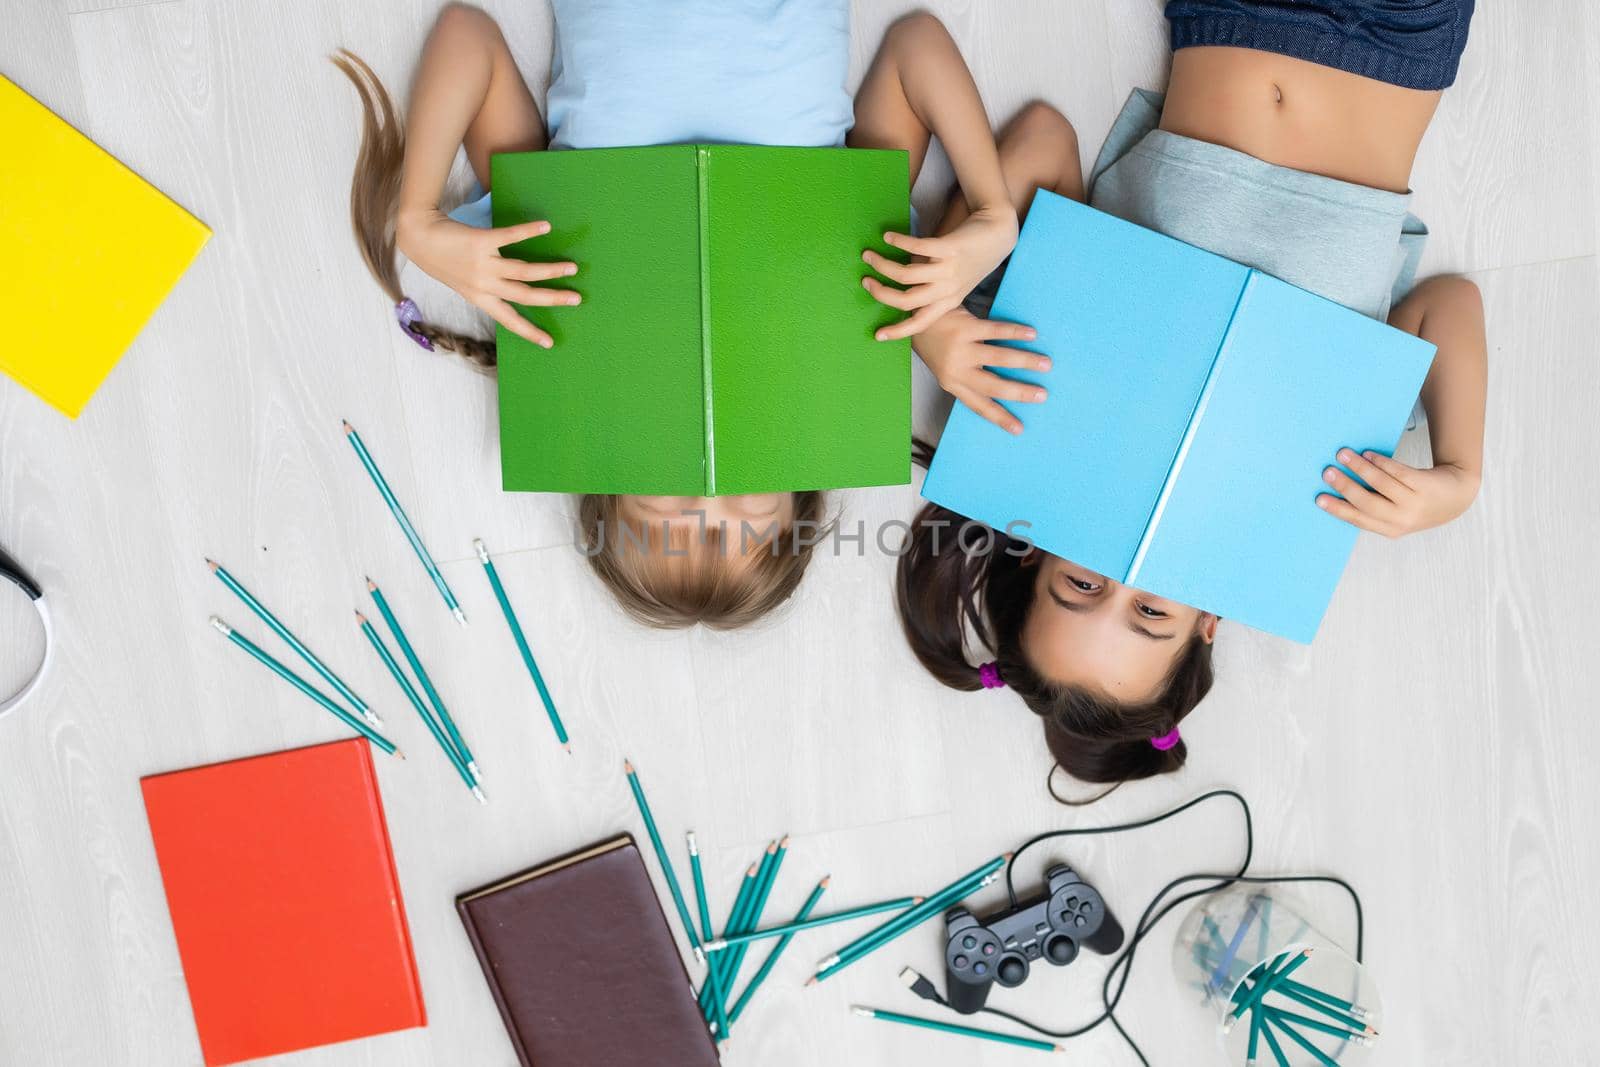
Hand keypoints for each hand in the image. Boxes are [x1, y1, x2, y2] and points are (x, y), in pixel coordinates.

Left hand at [396, 209, 578, 348]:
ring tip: (571, 267)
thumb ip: (484, 288)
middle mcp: (483, 285)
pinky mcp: (480, 241)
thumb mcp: (462, 282)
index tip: (549, 343)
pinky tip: (545, 226)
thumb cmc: (441, 260)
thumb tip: (510, 288)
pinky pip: (510, 236)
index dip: (529, 332)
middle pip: (524, 296)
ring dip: (550, 270)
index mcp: (479, 298)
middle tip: (576, 299)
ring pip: (523, 271)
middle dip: (552, 299)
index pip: (509, 319)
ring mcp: (482, 264)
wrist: (417, 237)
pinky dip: (529, 231)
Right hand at [861, 204, 1018, 340]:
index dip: (898, 331)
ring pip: (906, 275)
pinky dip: (898, 241)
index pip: (920, 323)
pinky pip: (917, 247)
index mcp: (949, 302)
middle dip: (880, 293)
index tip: (877, 335)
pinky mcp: (950, 247)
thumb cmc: (974, 258)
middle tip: (865, 281)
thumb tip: (901, 289)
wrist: (999, 233)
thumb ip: (933, 289)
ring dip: (882, 264)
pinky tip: (888, 236)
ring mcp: (949, 269)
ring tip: (869, 255)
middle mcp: (947, 289)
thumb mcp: (957, 282)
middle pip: (905, 300)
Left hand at [913, 307, 1047, 434]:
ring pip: (999, 357)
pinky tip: (1032, 334)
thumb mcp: (947, 370)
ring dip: (1025, 361)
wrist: (916, 319)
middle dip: (1019, 392)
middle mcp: (955, 369)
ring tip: (1046, 364)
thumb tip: (1003, 394)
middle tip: (1042, 395)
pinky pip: (995, 331)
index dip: (999, 418)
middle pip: (992, 385)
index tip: (1019, 428)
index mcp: (952, 384)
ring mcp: (960, 348)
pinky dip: (1016, 332)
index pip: (978, 405)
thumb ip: (969, 381)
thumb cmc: (938, 347)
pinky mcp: (965, 327)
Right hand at [1316, 449, 1480, 537]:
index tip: (1319, 499)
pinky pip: (1398, 471)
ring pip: (1381, 483)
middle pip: (1367, 501)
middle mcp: (1403, 519)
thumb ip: (1373, 509)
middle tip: (1328, 472)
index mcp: (1391, 530)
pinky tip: (1368, 454)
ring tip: (1343, 455)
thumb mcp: (1397, 517)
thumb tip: (1338, 492)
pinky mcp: (1424, 484)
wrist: (1456, 497)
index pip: (1359, 519)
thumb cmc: (1418, 505)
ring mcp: (1415, 502)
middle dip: (1345, 486)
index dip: (1338, 509)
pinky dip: (1380, 462)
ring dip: (1359, 467)